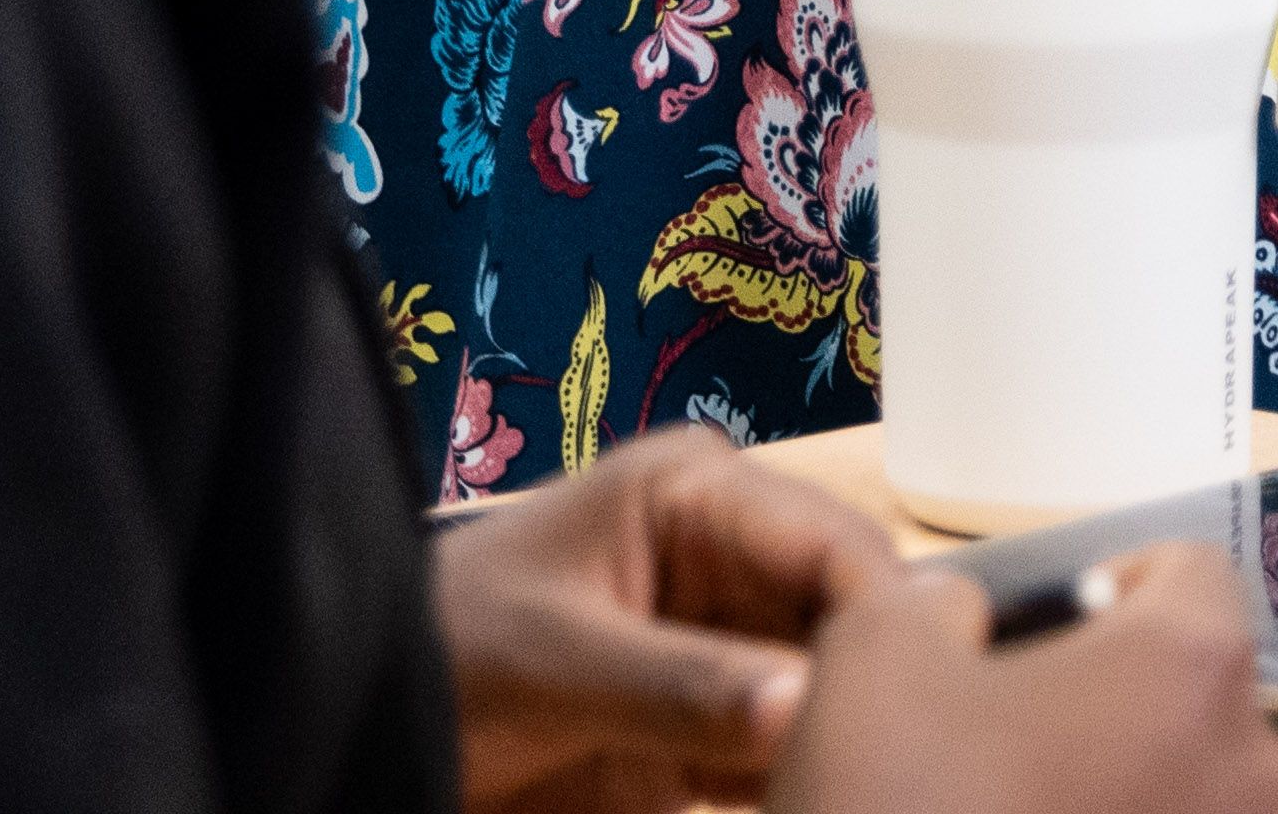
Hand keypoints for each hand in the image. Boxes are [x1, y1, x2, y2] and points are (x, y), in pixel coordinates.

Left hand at [436, 427, 903, 810]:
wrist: (362, 717)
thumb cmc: (440, 652)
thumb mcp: (553, 660)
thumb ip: (678, 683)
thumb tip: (806, 705)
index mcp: (699, 493)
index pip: (833, 543)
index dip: (884, 618)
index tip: (914, 704)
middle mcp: (734, 558)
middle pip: (851, 620)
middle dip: (875, 687)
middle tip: (889, 762)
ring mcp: (729, 646)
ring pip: (836, 693)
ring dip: (849, 744)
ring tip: (877, 784)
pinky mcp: (714, 731)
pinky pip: (791, 756)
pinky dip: (811, 783)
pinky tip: (829, 797)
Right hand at [769, 540, 1277, 813]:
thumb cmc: (912, 810)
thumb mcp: (876, 657)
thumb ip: (933, 598)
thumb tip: (960, 614)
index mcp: (1193, 664)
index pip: (1186, 570)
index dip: (1102, 584)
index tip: (1032, 634)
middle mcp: (1250, 763)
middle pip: (1195, 685)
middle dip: (1109, 693)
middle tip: (1002, 730)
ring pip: (1187, 780)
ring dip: (1115, 779)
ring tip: (1008, 803)